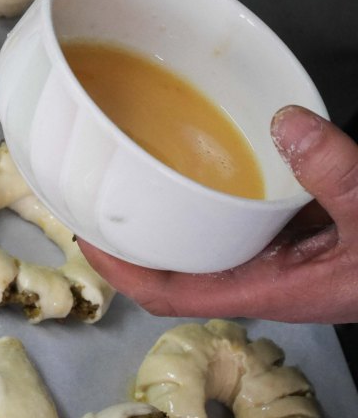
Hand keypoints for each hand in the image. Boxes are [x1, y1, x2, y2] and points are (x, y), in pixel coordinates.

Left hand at [79, 106, 357, 323]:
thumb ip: (337, 171)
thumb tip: (290, 124)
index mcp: (271, 289)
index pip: (173, 293)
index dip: (123, 271)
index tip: (85, 237)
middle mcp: (264, 280)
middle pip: (175, 272)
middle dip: (131, 243)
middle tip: (94, 199)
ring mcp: (278, 262)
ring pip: (203, 250)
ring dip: (164, 224)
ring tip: (127, 183)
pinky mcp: (295, 242)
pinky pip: (235, 227)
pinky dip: (207, 205)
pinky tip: (200, 171)